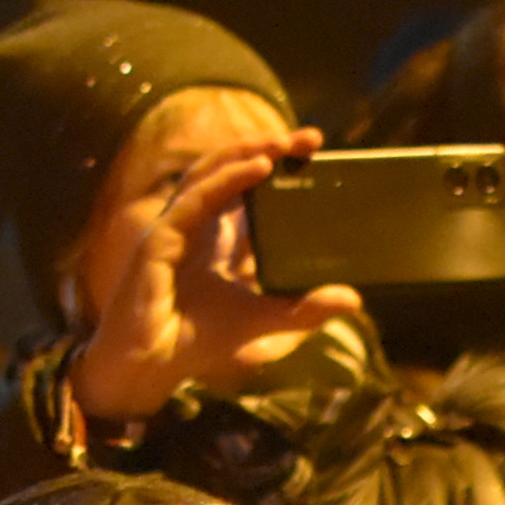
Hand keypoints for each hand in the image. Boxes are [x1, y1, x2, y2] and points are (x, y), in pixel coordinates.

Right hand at [75, 132, 362, 425]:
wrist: (151, 367)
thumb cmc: (198, 342)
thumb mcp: (264, 321)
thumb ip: (304, 309)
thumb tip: (352, 300)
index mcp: (215, 236)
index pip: (248, 189)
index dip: (275, 165)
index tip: (311, 151)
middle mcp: (196, 223)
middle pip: (231, 171)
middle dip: (267, 148)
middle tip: (310, 137)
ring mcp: (176, 226)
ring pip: (212, 173)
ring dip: (248, 153)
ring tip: (284, 142)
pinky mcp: (162, 238)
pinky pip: (197, 197)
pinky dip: (228, 179)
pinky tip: (257, 168)